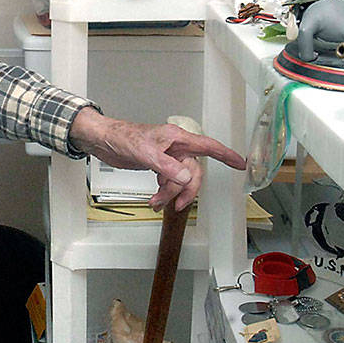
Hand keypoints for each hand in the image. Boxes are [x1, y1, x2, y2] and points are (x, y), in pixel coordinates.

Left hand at [69, 108, 246, 210]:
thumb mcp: (145, 152)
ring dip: (170, 194)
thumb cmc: (121, 137)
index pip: (208, 146)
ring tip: (155, 202)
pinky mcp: (157, 164)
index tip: (241, 164)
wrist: (102, 140)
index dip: (226, 155)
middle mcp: (175, 147)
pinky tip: (155, 199)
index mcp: (177, 138)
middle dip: (186, 190)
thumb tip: (187, 177)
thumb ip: (167, 166)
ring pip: (180, 180)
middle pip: (193, 172)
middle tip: (175, 204)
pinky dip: (164, 192)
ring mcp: (167, 156)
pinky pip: (169, 181)